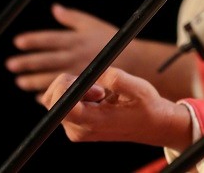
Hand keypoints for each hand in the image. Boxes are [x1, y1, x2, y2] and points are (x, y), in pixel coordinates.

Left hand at [6, 4, 117, 92]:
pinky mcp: (83, 90)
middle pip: (45, 61)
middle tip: (11, 64)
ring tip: (21, 81)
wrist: (135, 62)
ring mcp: (78, 74)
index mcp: (78, 40)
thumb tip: (55, 8)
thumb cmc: (113, 41)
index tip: (18, 41)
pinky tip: (38, 95)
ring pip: (49, 79)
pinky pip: (61, 95)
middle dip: (26, 63)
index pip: (50, 39)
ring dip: (32, 81)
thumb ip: (73, 17)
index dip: (33, 40)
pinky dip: (48, 95)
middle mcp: (76, 57)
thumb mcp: (93, 24)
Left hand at [40, 67, 192, 149]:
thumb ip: (116, 79)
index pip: (61, 105)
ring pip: (57, 101)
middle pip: (52, 101)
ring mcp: (76, 130)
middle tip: (97, 83)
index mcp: (92, 122)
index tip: (91, 80)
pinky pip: (65, 105)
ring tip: (102, 91)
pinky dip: (78, 94)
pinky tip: (99, 96)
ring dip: (76, 88)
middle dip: (70, 83)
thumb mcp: (139, 88)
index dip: (68, 85)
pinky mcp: (77, 127)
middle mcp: (79, 130)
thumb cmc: (146, 106)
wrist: (151, 125)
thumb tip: (95, 72)